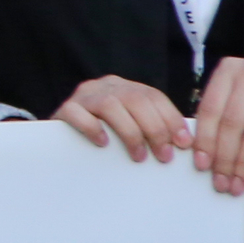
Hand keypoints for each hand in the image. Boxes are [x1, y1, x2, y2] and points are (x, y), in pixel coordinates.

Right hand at [51, 74, 192, 166]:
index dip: (171, 119)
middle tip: (163, 156)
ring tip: (139, 156)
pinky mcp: (64, 109)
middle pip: (135, 100)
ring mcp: (83, 96)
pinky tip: (103, 143)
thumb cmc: (103, 136)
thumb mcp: (129, 125)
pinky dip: (93, 128)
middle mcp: (105, 86)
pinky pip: (77, 114)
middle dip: (155, 130)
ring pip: (110, 105)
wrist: (59, 139)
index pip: (153, 96)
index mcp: (124, 87)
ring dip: (130, 133)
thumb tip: (184, 144)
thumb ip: (149, 126)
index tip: (183, 144)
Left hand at [190, 55, 243, 196]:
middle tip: (221, 182)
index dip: (205, 140)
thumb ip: (225, 114)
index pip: (210, 109)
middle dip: (224, 157)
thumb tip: (208, 155)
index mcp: (230, 70)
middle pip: (231, 122)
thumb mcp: (240, 91)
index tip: (201, 164)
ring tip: (238, 185)